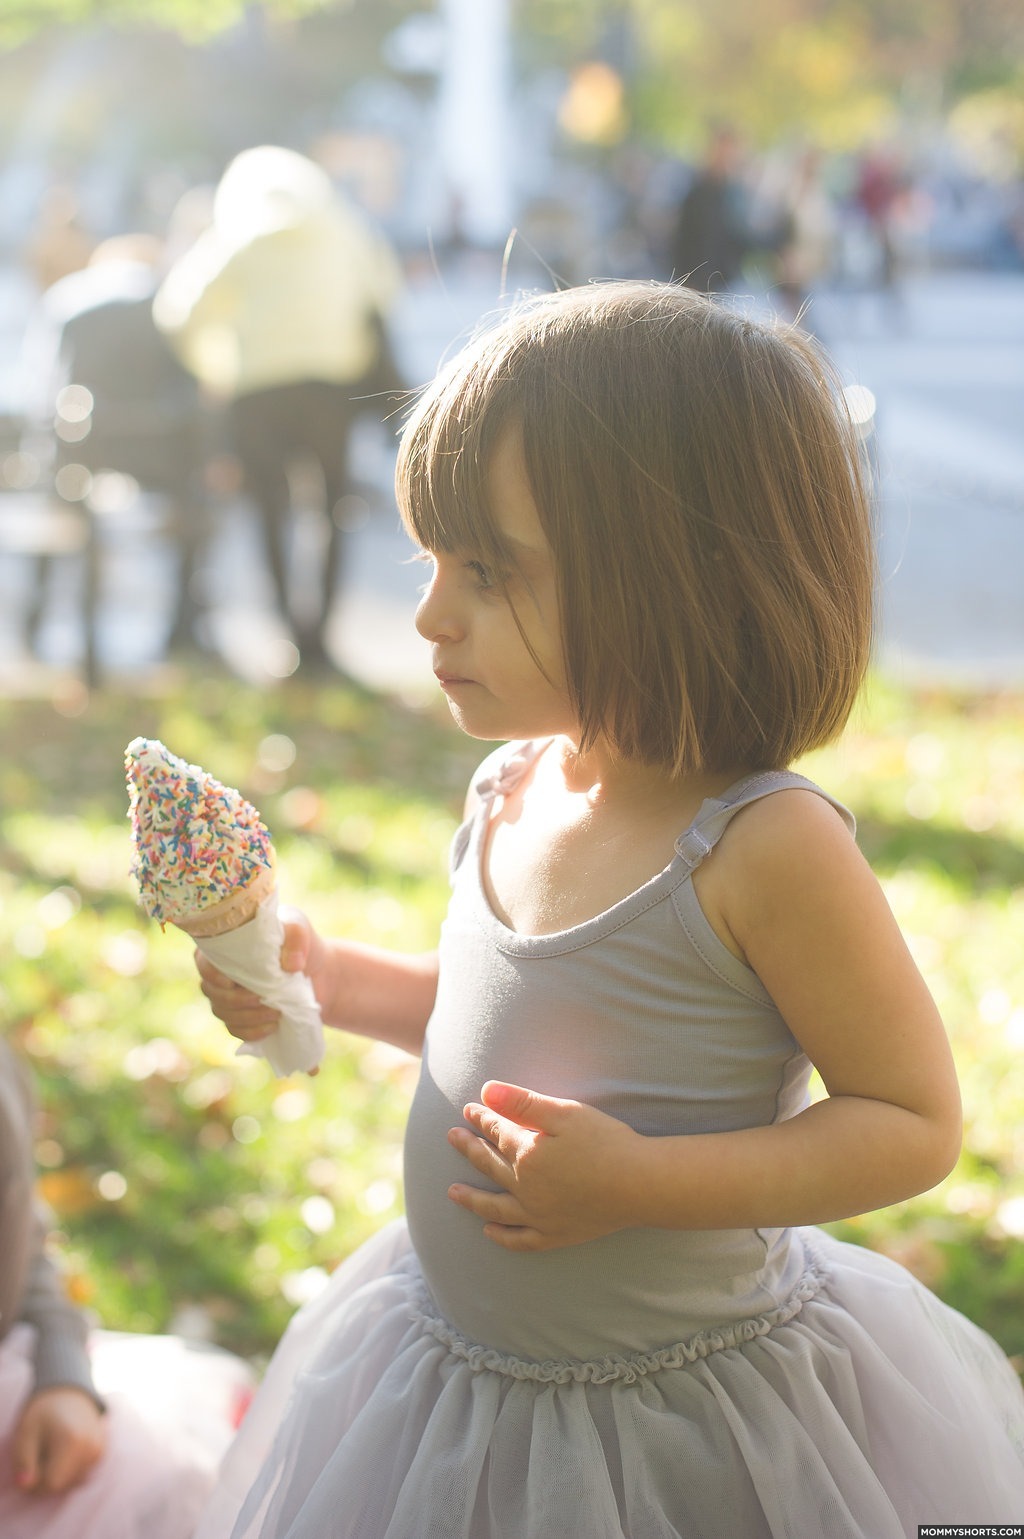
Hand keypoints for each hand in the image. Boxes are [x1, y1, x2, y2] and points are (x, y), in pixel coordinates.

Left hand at [12, 1386, 106, 1495]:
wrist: (67, 1389)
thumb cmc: (42, 1412)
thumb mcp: (25, 1432)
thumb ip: (23, 1461)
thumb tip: (26, 1485)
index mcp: (71, 1442)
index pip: (52, 1484)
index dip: (36, 1482)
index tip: (30, 1467)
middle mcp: (91, 1448)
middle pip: (64, 1485)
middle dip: (48, 1477)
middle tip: (40, 1455)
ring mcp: (99, 1450)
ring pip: (73, 1481)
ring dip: (60, 1473)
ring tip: (53, 1450)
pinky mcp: (102, 1451)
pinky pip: (82, 1473)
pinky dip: (71, 1468)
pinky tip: (65, 1450)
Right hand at [195, 906, 325, 1070]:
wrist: (316, 972)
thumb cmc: (299, 944)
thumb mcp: (300, 931)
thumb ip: (295, 938)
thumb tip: (290, 965)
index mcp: (225, 946)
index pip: (204, 961)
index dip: (211, 975)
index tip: (230, 982)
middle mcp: (220, 972)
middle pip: (211, 992)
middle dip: (236, 1000)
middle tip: (262, 999)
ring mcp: (228, 996)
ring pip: (222, 1013)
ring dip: (247, 1017)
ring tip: (276, 1012)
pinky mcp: (241, 1015)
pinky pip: (235, 1029)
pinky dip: (251, 1031)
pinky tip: (271, 1027)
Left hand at [447, 1081, 642, 1251]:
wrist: (641, 1184)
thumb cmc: (606, 1142)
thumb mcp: (565, 1113)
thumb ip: (523, 1103)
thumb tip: (485, 1091)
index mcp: (527, 1154)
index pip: (497, 1132)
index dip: (482, 1118)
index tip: (469, 1109)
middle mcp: (526, 1188)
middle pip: (490, 1165)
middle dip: (469, 1148)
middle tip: (452, 1138)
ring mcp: (539, 1216)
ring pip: (495, 1208)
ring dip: (472, 1198)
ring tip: (451, 1192)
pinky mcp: (556, 1235)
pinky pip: (520, 1240)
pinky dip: (502, 1237)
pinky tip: (489, 1232)